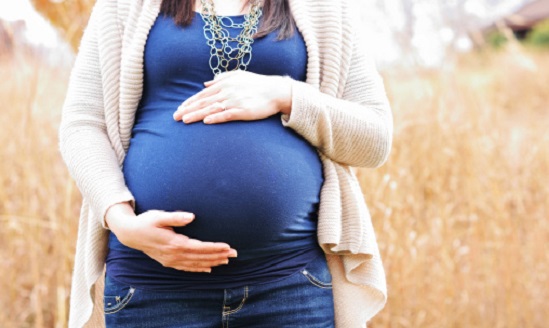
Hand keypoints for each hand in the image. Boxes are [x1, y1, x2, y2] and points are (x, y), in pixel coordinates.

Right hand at [105, 203, 237, 272]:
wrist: (130, 233)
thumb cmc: (145, 221)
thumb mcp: (159, 216)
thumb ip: (175, 217)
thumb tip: (191, 216)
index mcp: (174, 243)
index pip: (199, 247)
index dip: (214, 248)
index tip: (228, 247)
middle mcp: (174, 254)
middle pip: (201, 257)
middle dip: (219, 256)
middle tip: (235, 254)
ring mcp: (171, 260)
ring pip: (196, 264)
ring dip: (212, 262)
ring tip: (226, 261)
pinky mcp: (168, 262)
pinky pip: (187, 268)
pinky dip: (199, 269)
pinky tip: (208, 269)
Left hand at [172, 70, 291, 123]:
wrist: (276, 91)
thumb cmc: (257, 84)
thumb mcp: (238, 76)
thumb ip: (221, 78)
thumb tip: (206, 84)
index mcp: (224, 84)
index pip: (202, 94)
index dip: (190, 102)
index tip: (179, 108)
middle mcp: (227, 92)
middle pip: (203, 102)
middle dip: (188, 109)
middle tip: (175, 117)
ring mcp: (235, 101)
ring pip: (211, 109)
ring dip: (197, 115)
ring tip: (185, 121)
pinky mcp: (243, 110)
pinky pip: (227, 115)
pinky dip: (216, 118)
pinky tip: (206, 122)